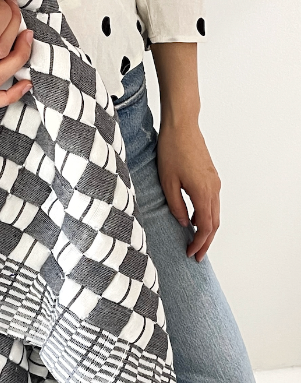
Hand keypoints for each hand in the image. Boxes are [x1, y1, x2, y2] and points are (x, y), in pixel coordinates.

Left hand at [156, 119, 220, 261]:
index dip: (199, 243)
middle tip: (197, 257)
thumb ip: (176, 206)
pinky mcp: (211, 176)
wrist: (182, 126)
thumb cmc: (171, 151)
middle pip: (215, 223)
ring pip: (215, 213)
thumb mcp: (167, 182)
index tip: (191, 254)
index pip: (206, 226)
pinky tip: (195, 220)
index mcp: (203, 192)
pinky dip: (207, 215)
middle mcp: (214, 188)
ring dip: (207, 230)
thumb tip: (185, 223)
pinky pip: (212, 202)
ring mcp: (214, 182)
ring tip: (196, 243)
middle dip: (206, 242)